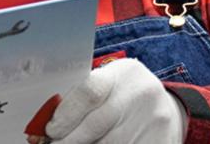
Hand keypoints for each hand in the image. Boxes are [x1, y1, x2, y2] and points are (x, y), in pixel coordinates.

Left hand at [46, 58, 186, 143]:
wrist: (165, 110)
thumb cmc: (123, 96)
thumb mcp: (108, 86)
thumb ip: (80, 98)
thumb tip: (44, 124)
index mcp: (123, 73)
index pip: (89, 92)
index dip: (65, 114)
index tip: (50, 129)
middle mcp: (141, 94)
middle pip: (96, 124)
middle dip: (69, 139)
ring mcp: (155, 121)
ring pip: (108, 143)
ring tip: (71, 142)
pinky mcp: (160, 142)